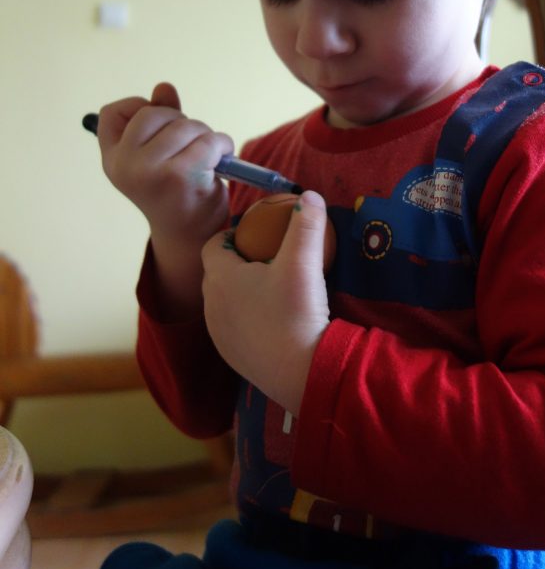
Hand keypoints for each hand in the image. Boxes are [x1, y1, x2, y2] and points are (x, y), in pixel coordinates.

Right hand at [97, 82, 233, 242]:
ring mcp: (150, 171)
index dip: (139, 108)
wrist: (192, 238)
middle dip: (182, 122)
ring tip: (209, 155)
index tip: (159, 128)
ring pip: (186, 125)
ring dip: (206, 134)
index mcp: (113, 159)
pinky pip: (208, 141)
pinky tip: (222, 158)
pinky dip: (222, 144)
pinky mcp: (180, 177)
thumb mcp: (159, 154)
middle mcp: (124, 166)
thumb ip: (160, 120)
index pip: (113, 112)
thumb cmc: (177, 191)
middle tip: (192, 145)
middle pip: (155, 113)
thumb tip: (164, 87)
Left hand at [201, 190, 330, 414]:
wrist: (301, 373)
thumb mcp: (304, 262)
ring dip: (241, 292)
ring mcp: (219, 335)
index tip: (257, 236)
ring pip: (224, 302)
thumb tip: (311, 195)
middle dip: (237, 262)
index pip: (213, 245)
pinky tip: (274, 320)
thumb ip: (307, 225)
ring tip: (273, 289)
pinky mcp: (232, 357)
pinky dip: (247, 318)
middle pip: (217, 273)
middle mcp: (210, 305)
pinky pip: (233, 327)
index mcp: (220, 278)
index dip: (232, 236)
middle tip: (269, 259)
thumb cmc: (296, 313)